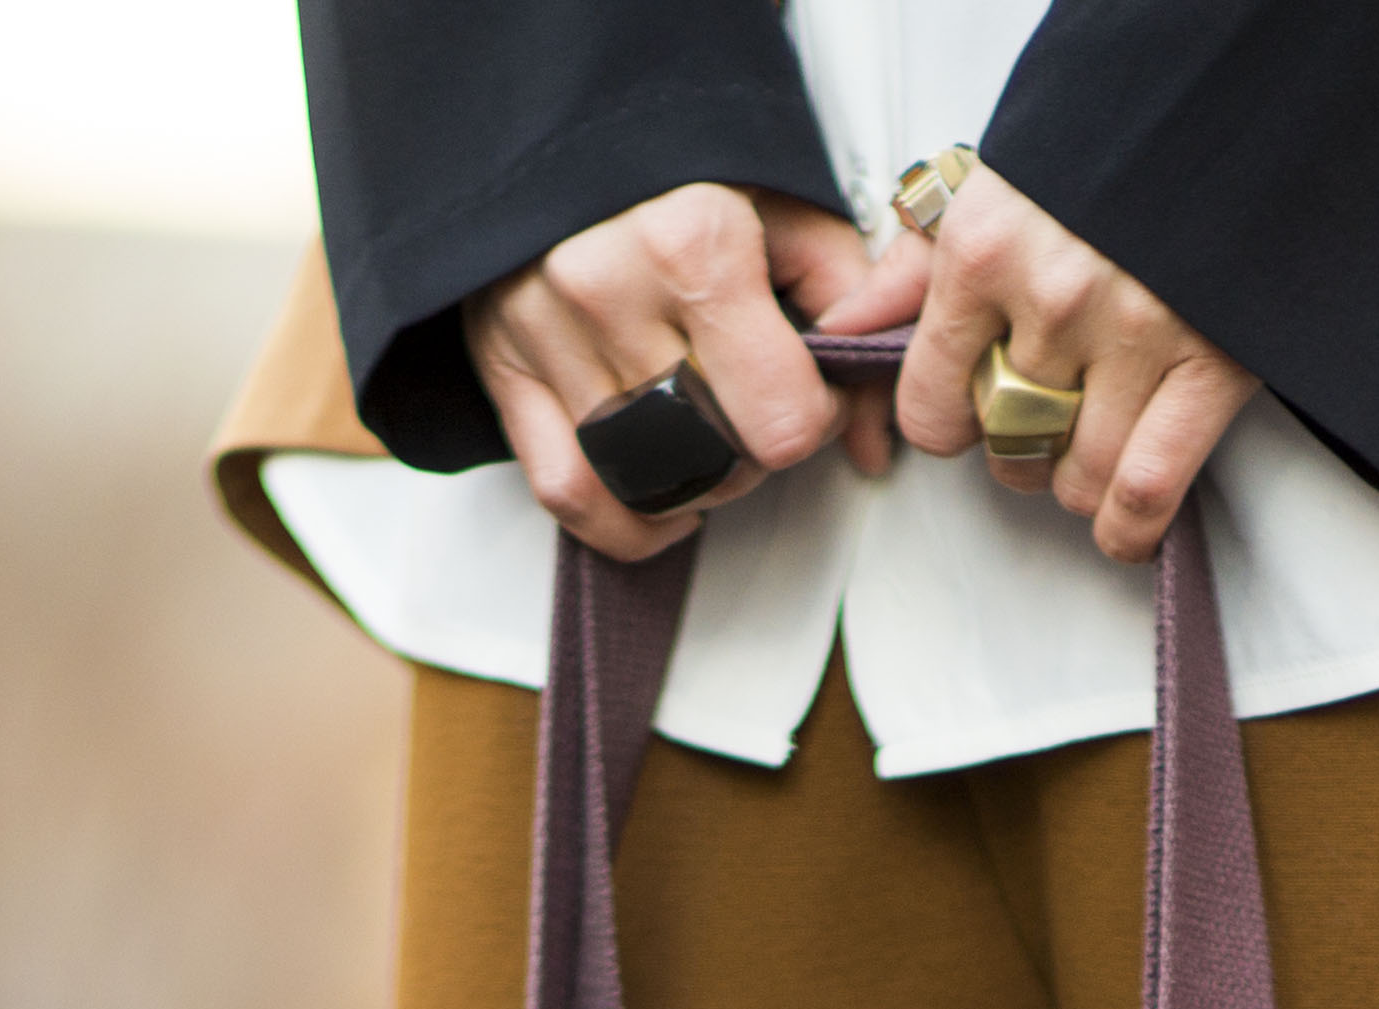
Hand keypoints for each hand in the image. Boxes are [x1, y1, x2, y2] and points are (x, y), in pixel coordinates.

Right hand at [468, 186, 889, 563]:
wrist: (560, 120)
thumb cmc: (672, 163)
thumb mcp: (784, 204)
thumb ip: (850, 306)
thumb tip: (873, 435)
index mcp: (692, 244)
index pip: (784, 420)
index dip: (814, 419)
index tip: (808, 389)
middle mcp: (611, 292)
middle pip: (720, 460)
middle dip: (756, 448)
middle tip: (755, 399)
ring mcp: (549, 336)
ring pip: (651, 484)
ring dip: (697, 479)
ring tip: (709, 430)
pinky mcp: (505, 367)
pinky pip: (570, 494)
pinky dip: (625, 520)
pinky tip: (661, 498)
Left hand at [880, 161, 1256, 563]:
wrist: (1221, 102)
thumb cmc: (1100, 148)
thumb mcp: (990, 187)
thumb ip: (912, 267)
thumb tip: (844, 329)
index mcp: (984, 252)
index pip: (931, 404)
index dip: (948, 424)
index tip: (969, 416)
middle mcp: (1051, 297)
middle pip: (1008, 443)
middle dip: (1018, 450)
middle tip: (1041, 422)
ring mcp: (1133, 334)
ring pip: (1077, 477)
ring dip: (1075, 486)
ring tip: (1087, 452)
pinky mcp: (1210, 361)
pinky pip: (1146, 487)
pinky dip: (1130, 527)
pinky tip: (1121, 526)